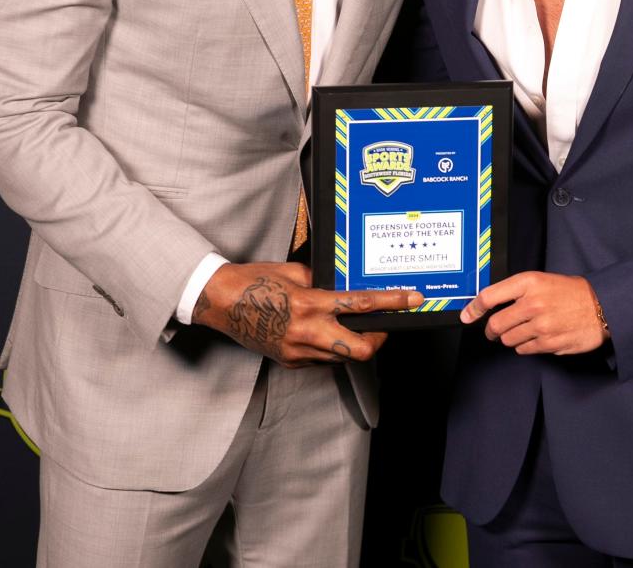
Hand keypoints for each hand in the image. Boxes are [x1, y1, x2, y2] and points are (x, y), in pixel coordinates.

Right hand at [192, 261, 422, 367]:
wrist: (219, 302)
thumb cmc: (253, 280)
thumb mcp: (292, 271)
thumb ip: (320, 280)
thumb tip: (340, 285)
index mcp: (310, 303)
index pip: (361, 305)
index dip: (392, 303)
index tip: (413, 299)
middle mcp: (307, 331)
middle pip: (360, 349)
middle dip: (378, 339)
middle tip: (383, 326)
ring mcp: (298, 350)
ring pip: (342, 357)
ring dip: (353, 343)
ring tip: (354, 326)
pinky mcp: (289, 360)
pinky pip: (322, 359)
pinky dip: (331, 348)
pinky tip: (326, 333)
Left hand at [459, 271, 606, 355]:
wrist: (601, 306)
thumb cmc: (569, 291)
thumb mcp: (540, 280)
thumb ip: (515, 290)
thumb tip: (487, 304)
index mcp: (529, 283)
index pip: (490, 296)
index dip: (473, 308)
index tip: (466, 315)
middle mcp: (533, 303)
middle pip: (496, 324)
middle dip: (491, 330)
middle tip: (494, 330)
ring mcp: (541, 325)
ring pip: (508, 339)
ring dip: (510, 338)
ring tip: (523, 330)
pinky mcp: (550, 343)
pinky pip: (524, 350)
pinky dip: (525, 346)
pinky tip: (536, 337)